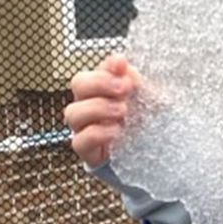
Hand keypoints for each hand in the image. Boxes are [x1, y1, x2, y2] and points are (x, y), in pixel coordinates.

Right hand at [64, 53, 140, 168]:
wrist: (149, 159)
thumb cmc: (144, 124)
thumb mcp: (146, 100)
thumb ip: (134, 81)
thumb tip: (122, 64)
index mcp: (101, 90)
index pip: (96, 68)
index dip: (105, 67)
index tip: (123, 65)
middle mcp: (88, 106)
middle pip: (78, 84)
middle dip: (100, 82)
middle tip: (124, 88)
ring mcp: (84, 129)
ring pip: (73, 113)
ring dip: (98, 108)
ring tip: (122, 111)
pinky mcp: (88, 152)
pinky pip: (80, 142)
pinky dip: (97, 134)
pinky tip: (116, 131)